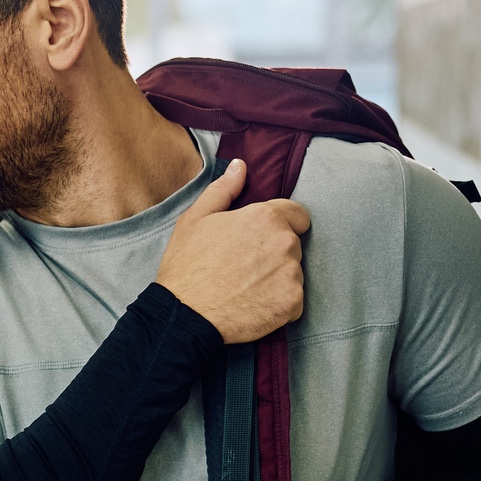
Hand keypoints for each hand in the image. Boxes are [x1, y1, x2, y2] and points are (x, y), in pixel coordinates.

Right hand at [155, 159, 310, 343]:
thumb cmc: (187, 266)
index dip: (278, 224)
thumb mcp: (195, 219)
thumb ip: (223, 189)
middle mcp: (286, 243)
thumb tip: (240, 166)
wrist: (184, 315)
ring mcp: (292, 275)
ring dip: (276, 278)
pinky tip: (252, 304)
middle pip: (292, 244)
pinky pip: (293, 300)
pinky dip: (277, 303)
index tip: (257, 240)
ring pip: (293, 272)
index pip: (297, 214)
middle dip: (273, 252)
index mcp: (266, 217)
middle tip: (242, 266)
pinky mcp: (293, 304)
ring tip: (245, 287)